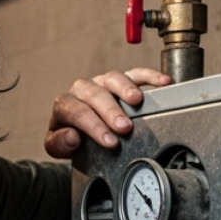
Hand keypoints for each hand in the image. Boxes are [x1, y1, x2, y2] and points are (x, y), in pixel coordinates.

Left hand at [44, 68, 171, 156]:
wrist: (76, 129)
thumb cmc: (70, 137)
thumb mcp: (57, 146)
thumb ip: (59, 144)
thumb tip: (72, 137)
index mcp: (65, 104)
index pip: (76, 111)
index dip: (93, 126)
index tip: (110, 141)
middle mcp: (82, 90)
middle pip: (96, 94)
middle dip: (111, 111)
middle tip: (124, 127)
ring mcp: (102, 82)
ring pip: (113, 78)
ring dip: (126, 88)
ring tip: (138, 101)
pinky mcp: (121, 80)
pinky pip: (135, 73)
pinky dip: (149, 76)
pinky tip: (163, 82)